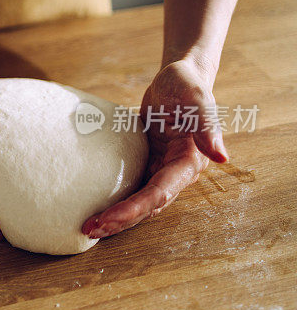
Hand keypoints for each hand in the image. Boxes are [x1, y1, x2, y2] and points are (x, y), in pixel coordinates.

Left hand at [82, 57, 228, 237]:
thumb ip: (208, 125)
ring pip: (139, 202)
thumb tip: (222, 156)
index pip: (159, 193)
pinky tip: (94, 209)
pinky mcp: (147, 166)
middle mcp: (176, 173)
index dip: (134, 209)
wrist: (176, 79)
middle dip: (120, 221)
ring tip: (88, 228)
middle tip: (89, 230)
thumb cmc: (186, 85)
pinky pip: (131, 189)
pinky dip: (115, 201)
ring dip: (116, 217)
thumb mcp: (196, 98)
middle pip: (147, 206)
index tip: (108, 221)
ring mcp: (160, 171)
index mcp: (189, 163)